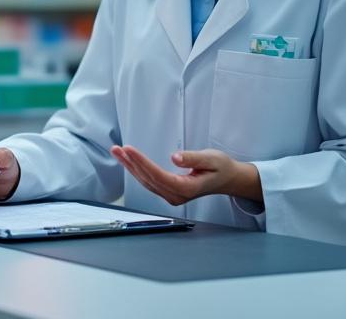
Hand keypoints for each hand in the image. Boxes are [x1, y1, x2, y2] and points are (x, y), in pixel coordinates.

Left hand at [110, 146, 261, 206]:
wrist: (228, 179)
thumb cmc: (221, 167)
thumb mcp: (212, 158)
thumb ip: (193, 158)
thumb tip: (174, 157)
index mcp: (187, 188)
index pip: (158, 175)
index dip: (142, 163)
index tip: (129, 150)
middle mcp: (176, 196)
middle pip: (148, 179)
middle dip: (131, 163)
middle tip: (117, 149)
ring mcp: (172, 196)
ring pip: (146, 182)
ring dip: (130, 167)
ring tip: (117, 152)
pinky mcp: (168, 192)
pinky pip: (149, 182)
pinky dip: (137, 170)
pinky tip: (128, 161)